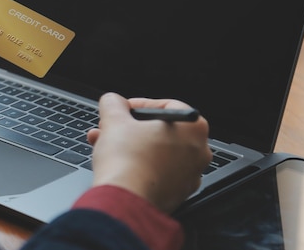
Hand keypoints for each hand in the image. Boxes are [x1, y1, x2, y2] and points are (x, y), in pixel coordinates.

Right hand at [87, 93, 211, 213]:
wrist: (124, 201)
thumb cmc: (127, 160)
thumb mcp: (114, 119)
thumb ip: (113, 103)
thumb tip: (113, 101)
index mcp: (193, 127)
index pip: (166, 105)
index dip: (138, 105)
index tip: (122, 109)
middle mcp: (199, 152)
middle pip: (159, 130)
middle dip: (129, 127)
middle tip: (112, 127)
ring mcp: (189, 175)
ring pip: (156, 151)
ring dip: (129, 145)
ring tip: (104, 143)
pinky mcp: (176, 194)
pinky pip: (156, 172)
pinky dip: (137, 165)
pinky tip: (115, 163)